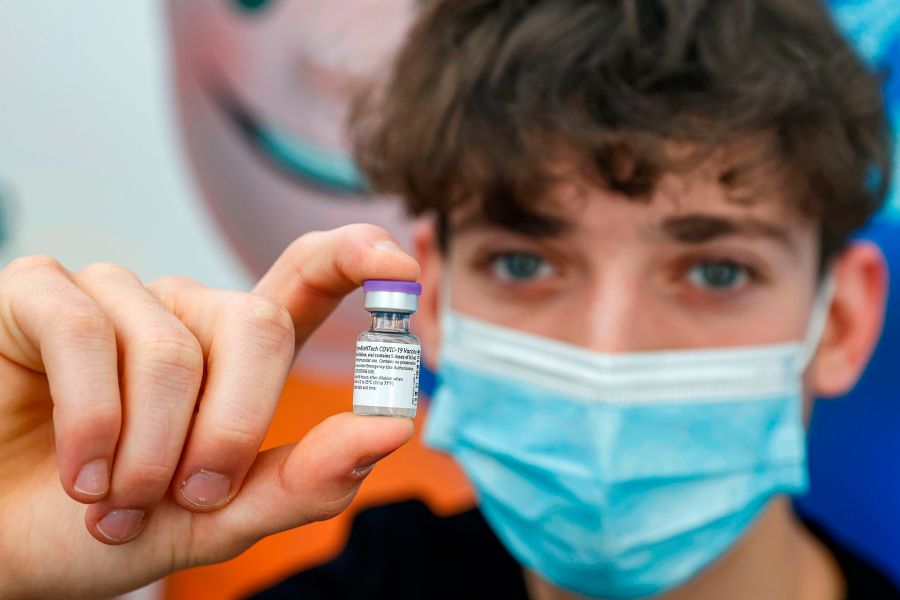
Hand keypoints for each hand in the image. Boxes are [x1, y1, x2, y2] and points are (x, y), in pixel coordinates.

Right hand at [0, 224, 419, 598]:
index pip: (307, 279)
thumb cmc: (110, 527)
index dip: (355, 258)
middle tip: (191, 494)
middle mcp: (183, 313)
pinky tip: (79, 471)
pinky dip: (91, 422)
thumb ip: (305, 480)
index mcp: (236, 354)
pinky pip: (88, 332)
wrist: (5, 547)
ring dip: (149, 451)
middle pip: (259, 325)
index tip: (402, 266)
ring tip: (114, 498)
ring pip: (173, 348)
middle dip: (233, 429)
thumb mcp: (219, 518)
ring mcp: (114, 296)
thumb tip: (393, 427)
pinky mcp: (41, 293)